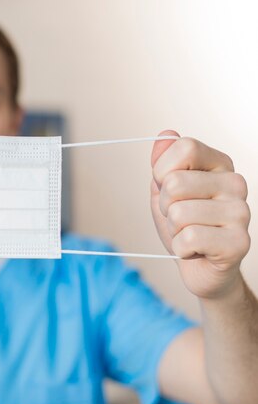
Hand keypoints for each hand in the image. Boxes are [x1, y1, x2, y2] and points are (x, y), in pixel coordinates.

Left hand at [151, 130, 249, 299]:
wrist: (200, 268)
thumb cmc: (183, 226)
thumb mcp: (164, 191)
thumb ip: (163, 163)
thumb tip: (165, 134)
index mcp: (220, 164)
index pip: (183, 148)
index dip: (162, 171)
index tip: (168, 189)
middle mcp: (236, 183)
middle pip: (175, 184)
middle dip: (166, 207)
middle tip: (179, 219)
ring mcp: (242, 212)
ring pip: (179, 213)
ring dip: (173, 230)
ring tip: (189, 234)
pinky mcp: (239, 242)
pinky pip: (189, 238)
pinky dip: (181, 249)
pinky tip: (196, 251)